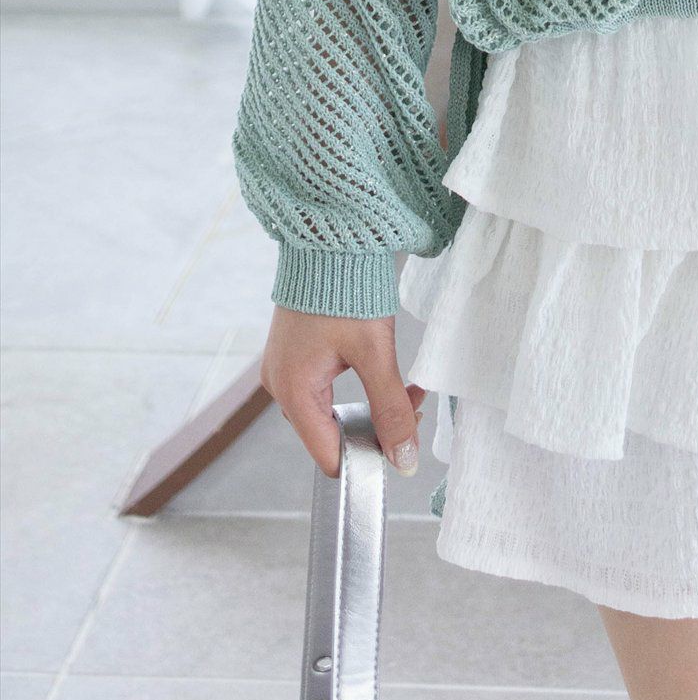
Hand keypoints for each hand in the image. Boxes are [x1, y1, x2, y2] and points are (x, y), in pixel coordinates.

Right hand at [261, 305, 425, 478]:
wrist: (330, 239)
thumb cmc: (346, 289)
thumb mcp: (375, 353)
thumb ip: (391, 409)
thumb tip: (404, 460)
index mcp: (293, 390)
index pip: (329, 454)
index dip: (366, 460)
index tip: (403, 452)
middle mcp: (280, 385)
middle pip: (331, 433)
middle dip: (376, 428)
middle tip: (416, 409)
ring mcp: (284, 368)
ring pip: (332, 410)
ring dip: (372, 406)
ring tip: (410, 392)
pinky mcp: (295, 354)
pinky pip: (325, 389)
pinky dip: (358, 388)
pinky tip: (387, 377)